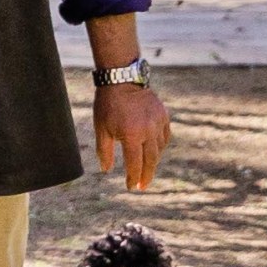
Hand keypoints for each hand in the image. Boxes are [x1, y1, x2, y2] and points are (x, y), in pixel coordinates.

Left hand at [98, 78, 172, 192]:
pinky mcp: (163, 116)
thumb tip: (106, 170)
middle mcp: (148, 131)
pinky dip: (160, 146)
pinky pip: (164, 137)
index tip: (131, 187)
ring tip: (146, 168)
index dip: (133, 177)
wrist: (122, 79)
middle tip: (143, 186)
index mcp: (131, 135)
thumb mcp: (101, 128)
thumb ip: (105, 151)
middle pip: (151, 161)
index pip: (134, 164)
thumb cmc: (108, 105)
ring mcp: (158, 123)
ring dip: (153, 161)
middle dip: (146, 176)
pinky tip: (154, 151)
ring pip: (159, 149)